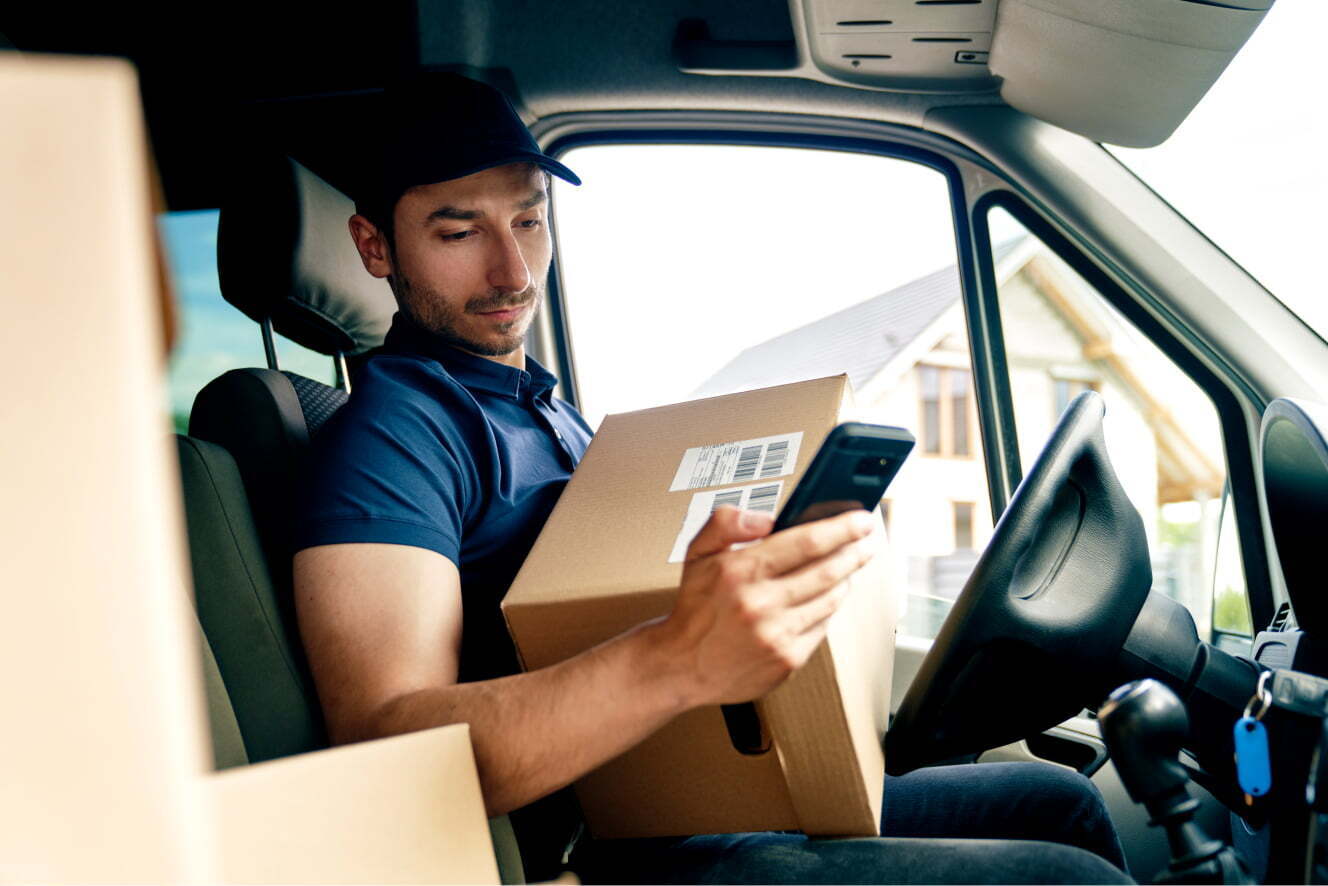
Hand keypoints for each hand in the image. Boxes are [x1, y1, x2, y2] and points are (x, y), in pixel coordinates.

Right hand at [654, 505, 878, 707]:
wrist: (681, 665)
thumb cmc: (694, 608)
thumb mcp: (697, 552)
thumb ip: (726, 522)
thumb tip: (767, 519)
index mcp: (740, 571)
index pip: (806, 542)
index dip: (841, 528)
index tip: (859, 519)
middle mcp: (760, 604)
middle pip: (827, 570)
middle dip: (855, 551)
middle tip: (867, 540)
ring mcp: (777, 634)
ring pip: (830, 598)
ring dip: (846, 578)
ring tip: (849, 564)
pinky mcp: (787, 660)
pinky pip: (822, 626)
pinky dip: (829, 608)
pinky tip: (826, 597)